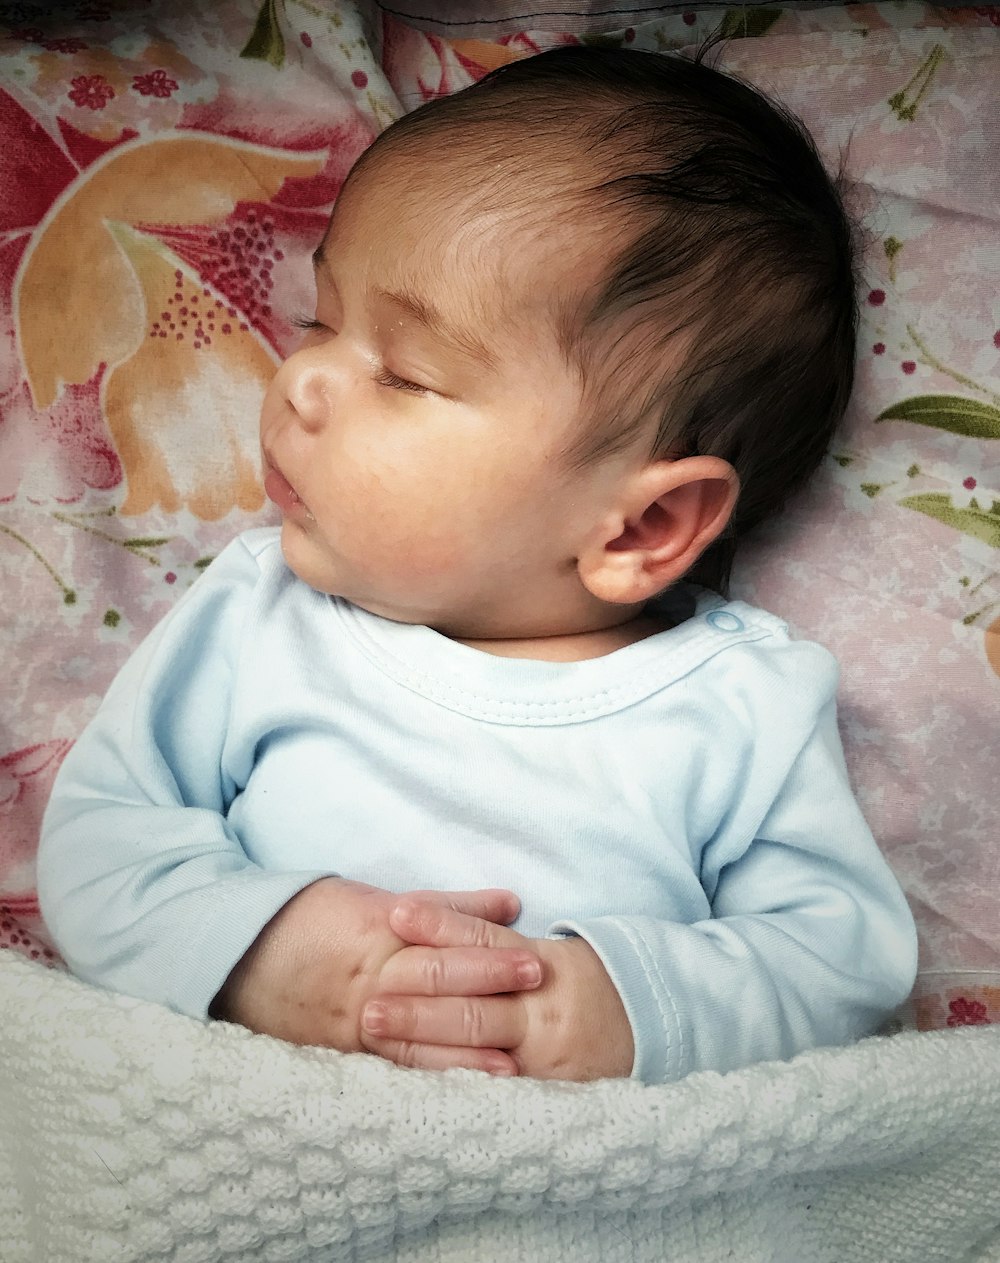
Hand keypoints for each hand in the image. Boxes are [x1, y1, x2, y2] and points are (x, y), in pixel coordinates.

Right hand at [210, 878, 542, 1074]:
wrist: (238, 951)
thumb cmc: (313, 917)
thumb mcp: (377, 899)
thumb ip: (449, 906)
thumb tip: (512, 904)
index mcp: (381, 932)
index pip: (445, 944)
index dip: (490, 954)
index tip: (534, 960)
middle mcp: (371, 978)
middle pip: (436, 985)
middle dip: (487, 991)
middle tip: (536, 995)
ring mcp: (354, 1021)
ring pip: (414, 1038)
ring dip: (463, 1051)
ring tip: (510, 1065)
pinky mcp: (341, 1054)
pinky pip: (388, 1070)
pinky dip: (424, 1081)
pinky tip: (457, 1095)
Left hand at [359, 899, 634, 1081]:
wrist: (646, 1025)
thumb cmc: (578, 981)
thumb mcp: (544, 951)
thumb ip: (491, 937)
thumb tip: (427, 915)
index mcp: (539, 962)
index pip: (483, 940)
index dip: (440, 925)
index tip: (396, 913)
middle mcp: (541, 1007)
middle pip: (473, 1003)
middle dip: (418, 1003)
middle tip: (369, 1003)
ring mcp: (543, 1054)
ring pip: (477, 1048)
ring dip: (423, 1042)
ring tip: (378, 1034)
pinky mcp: (545, 1092)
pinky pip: (492, 1090)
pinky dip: (455, 1085)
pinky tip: (418, 1085)